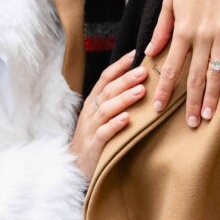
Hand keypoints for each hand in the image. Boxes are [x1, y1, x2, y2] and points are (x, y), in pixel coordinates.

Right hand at [71, 51, 146, 179]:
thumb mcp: (101, 114)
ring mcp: (90, 128)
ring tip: (141, 91)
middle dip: (126, 80)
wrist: (75, 165)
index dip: (120, 65)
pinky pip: (103, 133)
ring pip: (106, 109)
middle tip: (144, 71)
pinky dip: (115, 125)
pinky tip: (127, 119)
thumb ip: (115, 98)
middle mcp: (91, 111)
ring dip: (124, 99)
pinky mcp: (93, 146)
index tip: (136, 54)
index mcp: (93, 101)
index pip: (105, 78)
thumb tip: (138, 80)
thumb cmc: (94, 135)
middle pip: (108, 91)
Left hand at [146, 0, 219, 127]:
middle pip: (194, 75)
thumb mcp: (170, 0)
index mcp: (181, 29)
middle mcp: (201, 34)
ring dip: (212, 97)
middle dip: (190, 102)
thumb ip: (161, 28)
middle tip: (190, 125)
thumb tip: (150, 53)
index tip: (157, 109)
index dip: (165, 90)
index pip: (171, 67)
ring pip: (216, 71)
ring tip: (208, 117)